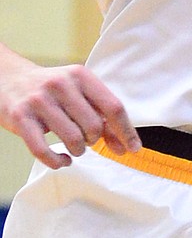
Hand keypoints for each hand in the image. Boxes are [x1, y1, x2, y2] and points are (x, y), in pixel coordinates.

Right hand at [0, 54, 140, 169]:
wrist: (8, 80)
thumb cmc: (52, 91)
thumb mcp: (78, 93)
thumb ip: (101, 116)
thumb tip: (125, 146)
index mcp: (80, 75)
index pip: (112, 107)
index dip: (125, 131)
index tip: (133, 149)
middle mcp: (61, 84)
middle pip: (94, 126)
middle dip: (95, 140)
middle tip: (87, 139)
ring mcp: (39, 101)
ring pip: (72, 139)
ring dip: (78, 150)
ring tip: (74, 146)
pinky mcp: (20, 118)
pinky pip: (43, 150)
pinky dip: (57, 161)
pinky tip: (62, 159)